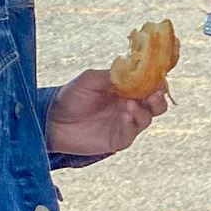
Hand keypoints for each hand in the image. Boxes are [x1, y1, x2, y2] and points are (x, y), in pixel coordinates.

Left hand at [47, 67, 168, 157]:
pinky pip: (132, 132)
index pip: (150, 85)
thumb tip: (132, 71)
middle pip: (156, 104)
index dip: (156, 82)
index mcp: (126, 89)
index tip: (157, 79)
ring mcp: (125, 123)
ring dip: (144, 111)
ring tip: (130, 105)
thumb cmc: (71, 97)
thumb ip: (112, 76)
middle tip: (153, 94)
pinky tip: (125, 115)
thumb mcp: (90, 79)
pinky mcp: (118, 139)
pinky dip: (132, 124)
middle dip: (158, 99)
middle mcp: (130, 106)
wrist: (52, 120)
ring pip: (147, 118)